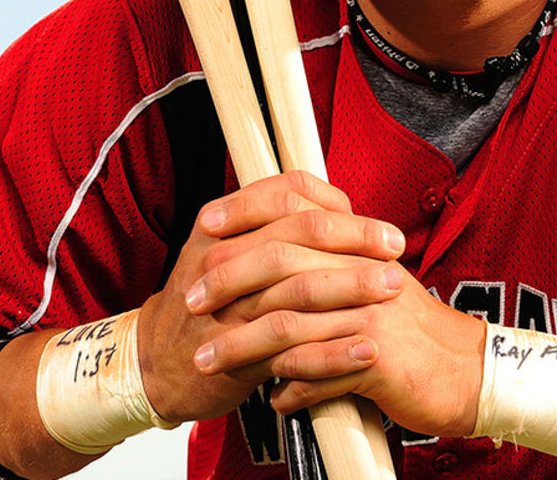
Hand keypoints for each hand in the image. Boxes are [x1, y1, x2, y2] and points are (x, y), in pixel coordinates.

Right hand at [137, 171, 405, 422]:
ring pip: (297, 288)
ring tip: (393, 293)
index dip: (343, 210)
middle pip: (298, 236)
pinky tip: (365, 350)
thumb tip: (340, 209)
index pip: (289, 196)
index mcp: (221, 223)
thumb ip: (275, 227)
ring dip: (351, 288)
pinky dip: (332, 351)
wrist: (159, 360)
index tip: (385, 231)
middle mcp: (220, 256)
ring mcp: (225, 304)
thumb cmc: (208, 301)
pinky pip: (290, 348)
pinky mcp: (233, 353)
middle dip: (356, 242)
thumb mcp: (229, 250)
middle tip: (397, 255)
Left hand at [187, 192, 485, 438]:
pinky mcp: (379, 359)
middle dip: (227, 283)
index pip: (293, 211)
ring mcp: (370, 315)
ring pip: (289, 324)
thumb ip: (326, 259)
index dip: (244, 214)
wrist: (469, 369)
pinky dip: (290, 388)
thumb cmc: (410, 329)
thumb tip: (270, 243)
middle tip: (190, 303)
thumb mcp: (368, 279)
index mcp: (357, 246)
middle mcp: (362, 272)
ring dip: (242, 346)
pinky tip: (272, 398)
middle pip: (280, 265)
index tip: (203, 227)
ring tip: (208, 362)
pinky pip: (319, 373)